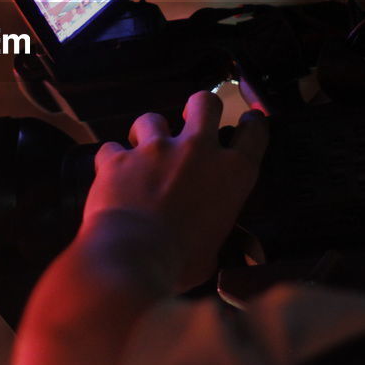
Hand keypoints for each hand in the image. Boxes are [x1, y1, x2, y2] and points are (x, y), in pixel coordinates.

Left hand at [82, 90, 268, 290]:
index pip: (254, 132)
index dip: (253, 124)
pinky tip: (110, 175)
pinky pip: (112, 148)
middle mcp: (197, 151)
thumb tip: (245, 255)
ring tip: (141, 151)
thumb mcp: (213, 254)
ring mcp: (155, 149)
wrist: (131, 256)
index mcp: (230, 174)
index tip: (248, 123)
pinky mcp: (119, 157)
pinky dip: (111, 161)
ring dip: (147, 133)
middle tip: (190, 122)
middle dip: (199, 108)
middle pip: (206, 102)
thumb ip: (224, 242)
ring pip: (152, 118)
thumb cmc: (179, 262)